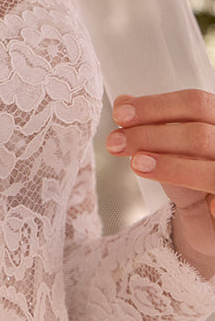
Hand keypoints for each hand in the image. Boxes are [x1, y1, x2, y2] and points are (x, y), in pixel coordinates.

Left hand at [107, 90, 214, 278]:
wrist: (212, 217)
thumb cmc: (194, 173)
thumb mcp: (171, 146)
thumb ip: (153, 123)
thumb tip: (123, 102)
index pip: (193, 103)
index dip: (155, 106)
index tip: (119, 115)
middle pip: (198, 134)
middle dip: (151, 136)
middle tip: (115, 143)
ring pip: (210, 169)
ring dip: (170, 166)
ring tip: (136, 165)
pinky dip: (210, 201)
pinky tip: (198, 205)